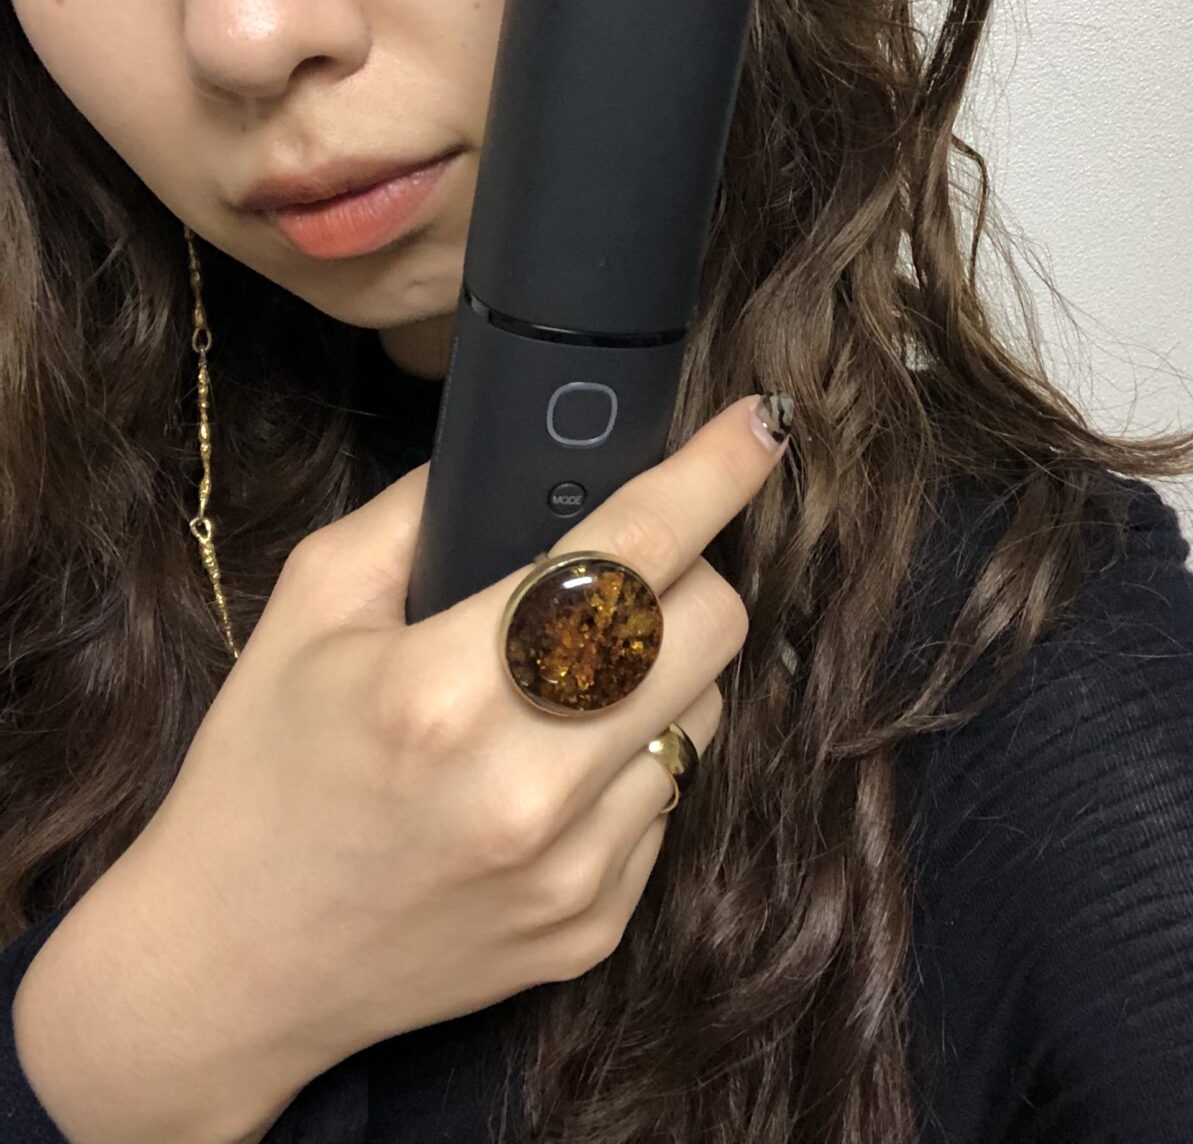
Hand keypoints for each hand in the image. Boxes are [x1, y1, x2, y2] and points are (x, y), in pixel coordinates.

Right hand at [114, 393, 786, 1072]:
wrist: (229, 969)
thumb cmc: (259, 770)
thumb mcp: (309, 607)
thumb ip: (421, 512)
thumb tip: (522, 459)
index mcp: (447, 688)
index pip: (631, 555)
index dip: (712, 475)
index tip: (762, 425)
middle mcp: (528, 786)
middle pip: (711, 627)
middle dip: (688, 575)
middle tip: (628, 573)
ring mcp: (573, 870)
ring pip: (706, 712)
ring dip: (663, 673)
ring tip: (570, 682)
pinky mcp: (594, 928)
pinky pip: (669, 800)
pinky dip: (632, 762)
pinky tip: (551, 770)